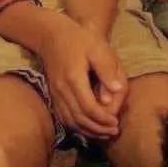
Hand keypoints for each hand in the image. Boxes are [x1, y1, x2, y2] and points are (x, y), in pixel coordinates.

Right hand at [37, 16, 127, 139]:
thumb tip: (115, 91)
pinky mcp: (53, 95)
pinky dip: (76, 126)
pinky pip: (63, 117)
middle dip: (98, 129)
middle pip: (80, 119)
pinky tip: (88, 127)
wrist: (50, 34)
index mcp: (74, 78)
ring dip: (87, 131)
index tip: (116, 123)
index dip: (103, 119)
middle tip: (113, 131)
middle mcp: (62, 90)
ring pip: (70, 121)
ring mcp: (55, 94)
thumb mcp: (97, 47)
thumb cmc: (78, 38)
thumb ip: (107, 69)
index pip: (88, 108)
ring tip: (104, 133)